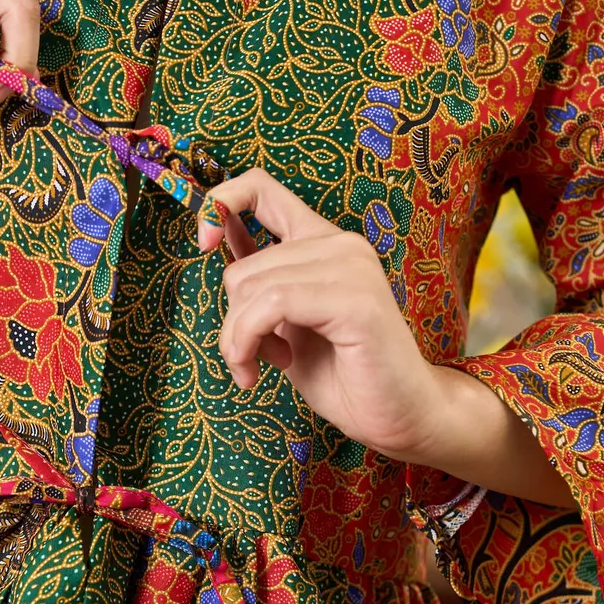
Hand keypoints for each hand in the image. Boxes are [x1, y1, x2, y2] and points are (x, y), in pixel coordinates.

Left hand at [197, 167, 447, 462]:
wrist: (400, 416)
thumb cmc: (344, 375)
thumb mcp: (285, 323)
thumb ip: (259, 283)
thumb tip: (214, 238)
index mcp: (323, 242)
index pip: (260, 188)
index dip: (219, 205)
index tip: (202, 243)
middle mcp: (340, 245)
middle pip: (242, 268)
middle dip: (232, 323)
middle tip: (249, 358)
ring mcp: (351, 267)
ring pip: (252, 287)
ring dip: (239, 340)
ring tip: (259, 367)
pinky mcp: (355, 299)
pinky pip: (272, 304)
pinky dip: (251, 339)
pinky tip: (269, 367)